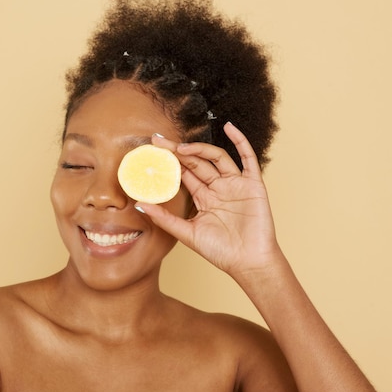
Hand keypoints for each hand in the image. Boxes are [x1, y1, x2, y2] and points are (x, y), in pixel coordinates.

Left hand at [138, 122, 283, 277]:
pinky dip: (240, 141)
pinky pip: (248, 159)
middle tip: (158, 142)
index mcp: (203, 198)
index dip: (169, 162)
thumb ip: (164, 219)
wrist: (249, 263)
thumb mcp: (187, 234)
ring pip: (217, 158)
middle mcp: (218, 188)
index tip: (152, 151)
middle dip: (177, 152)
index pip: (183, 174)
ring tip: (181, 148)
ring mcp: (235, 185)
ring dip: (200, 150)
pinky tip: (229, 127)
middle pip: (196, 163)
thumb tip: (138, 205)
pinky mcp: (253, 185)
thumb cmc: (221, 252)